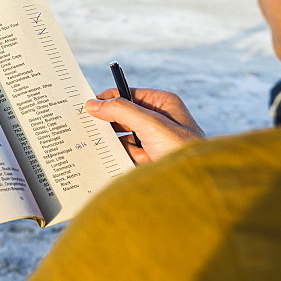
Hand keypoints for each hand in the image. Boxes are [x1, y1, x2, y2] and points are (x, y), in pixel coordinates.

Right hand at [85, 88, 203, 163]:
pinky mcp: (150, 159)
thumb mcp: (150, 123)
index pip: (128, 94)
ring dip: (110, 139)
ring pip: (124, 135)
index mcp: (163, 104)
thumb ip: (121, 110)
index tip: (87, 105)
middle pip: (125, 115)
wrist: (196, 185)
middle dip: (107, 120)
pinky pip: (127, 153)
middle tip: (84, 123)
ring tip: (90, 140)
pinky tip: (103, 156)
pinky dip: (116, 155)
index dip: (108, 98)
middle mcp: (160, 120)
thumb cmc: (182, 150)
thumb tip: (95, 104)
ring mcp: (155, 140)